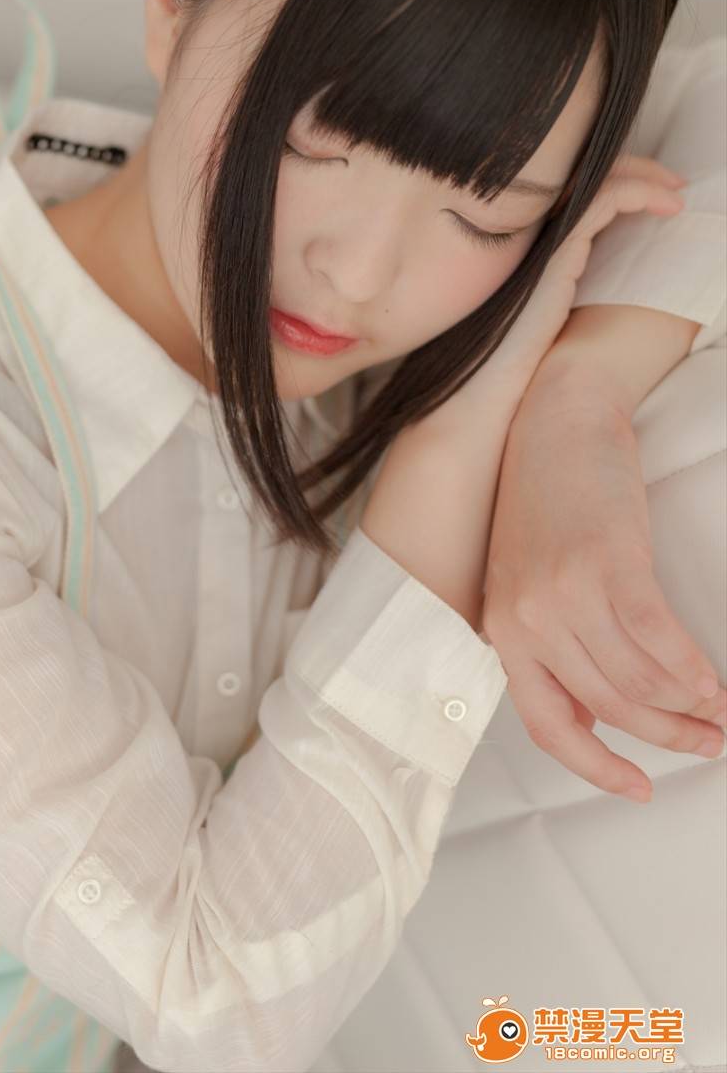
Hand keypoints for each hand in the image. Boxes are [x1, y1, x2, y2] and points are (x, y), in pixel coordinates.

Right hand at [443, 154, 688, 419]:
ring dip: (644, 177)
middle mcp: (533, 237)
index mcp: (531, 249)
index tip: (655, 196)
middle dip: (634, 172)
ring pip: (596, 183)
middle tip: (672, 184)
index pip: (573, 195)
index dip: (616, 184)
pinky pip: (605, 201)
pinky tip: (668, 206)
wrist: (488, 394)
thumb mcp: (545, 321)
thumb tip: (599, 287)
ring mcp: (542, 241)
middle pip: (584, 181)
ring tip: (676, 191)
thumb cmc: (519, 373)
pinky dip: (640, 193)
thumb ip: (562, 293)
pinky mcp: (558, 252)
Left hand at [482, 367, 726, 802]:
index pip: (548, 724)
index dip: (597, 767)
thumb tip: (592, 716)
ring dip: (688, 706)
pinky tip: (715, 683)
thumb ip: (549, 644)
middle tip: (708, 743)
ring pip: (639, 680)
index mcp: (504, 629)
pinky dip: (694, 671)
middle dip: (666, 737)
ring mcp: (566, 591)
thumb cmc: (548, 501)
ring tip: (719, 713)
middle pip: (609, 708)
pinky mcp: (609, 563)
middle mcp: (528, 618)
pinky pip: (661, 640)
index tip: (639, 788)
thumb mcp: (527, 580)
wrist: (556, 421)